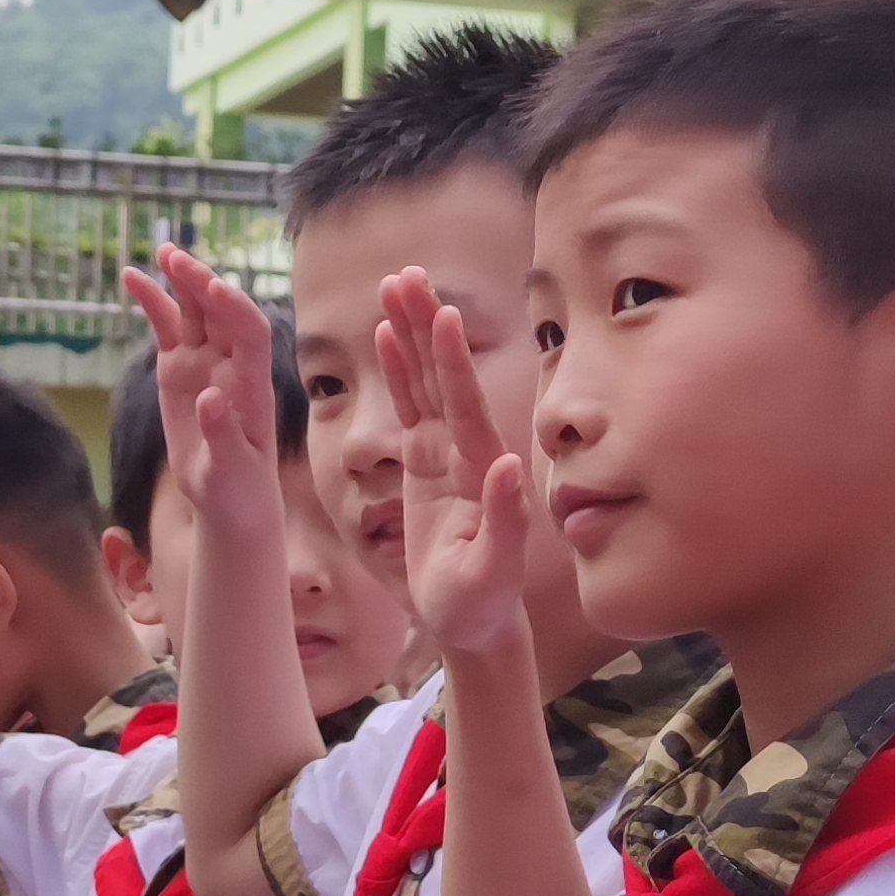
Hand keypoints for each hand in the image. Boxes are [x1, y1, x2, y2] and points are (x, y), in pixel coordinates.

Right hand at [119, 250, 285, 541]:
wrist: (230, 501)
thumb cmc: (239, 491)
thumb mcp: (231, 470)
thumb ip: (223, 433)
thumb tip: (209, 397)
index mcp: (253, 387)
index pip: (251, 335)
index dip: (235, 309)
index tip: (215, 288)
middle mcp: (232, 366)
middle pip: (221, 313)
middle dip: (201, 284)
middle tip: (176, 259)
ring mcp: (205, 363)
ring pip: (194, 312)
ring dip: (181, 281)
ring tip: (162, 253)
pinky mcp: (179, 369)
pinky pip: (166, 328)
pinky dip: (153, 302)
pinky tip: (133, 277)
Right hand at [374, 269, 530, 657]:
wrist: (472, 619)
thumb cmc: (481, 602)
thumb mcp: (492, 569)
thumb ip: (504, 518)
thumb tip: (509, 466)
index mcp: (481, 470)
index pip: (464, 405)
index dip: (453, 361)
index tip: (445, 315)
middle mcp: (466, 451)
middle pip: (443, 377)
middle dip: (426, 325)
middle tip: (407, 276)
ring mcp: (444, 453)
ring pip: (425, 382)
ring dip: (410, 334)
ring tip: (394, 285)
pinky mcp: (423, 463)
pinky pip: (409, 407)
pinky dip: (399, 370)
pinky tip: (385, 335)